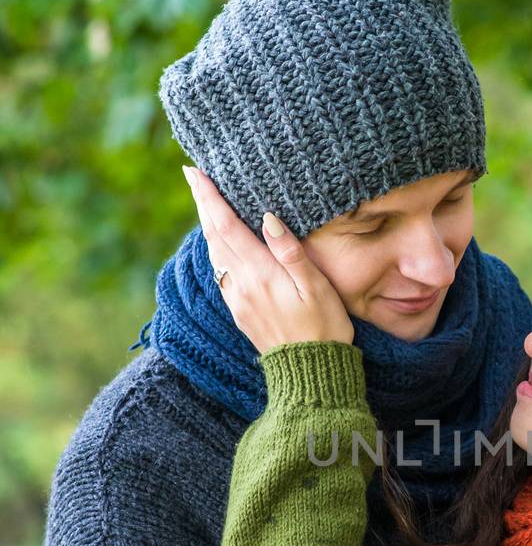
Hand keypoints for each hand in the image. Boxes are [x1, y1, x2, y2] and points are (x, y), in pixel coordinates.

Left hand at [183, 165, 354, 352]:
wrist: (311, 373)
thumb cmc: (324, 328)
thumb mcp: (316, 287)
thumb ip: (290, 251)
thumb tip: (267, 218)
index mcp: (260, 273)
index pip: (227, 226)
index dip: (209, 197)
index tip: (195, 172)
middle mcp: (241, 284)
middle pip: (214, 236)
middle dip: (203, 204)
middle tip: (193, 177)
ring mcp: (238, 300)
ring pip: (214, 254)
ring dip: (208, 226)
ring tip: (206, 204)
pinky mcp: (240, 312)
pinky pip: (220, 272)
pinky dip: (216, 249)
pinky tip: (221, 244)